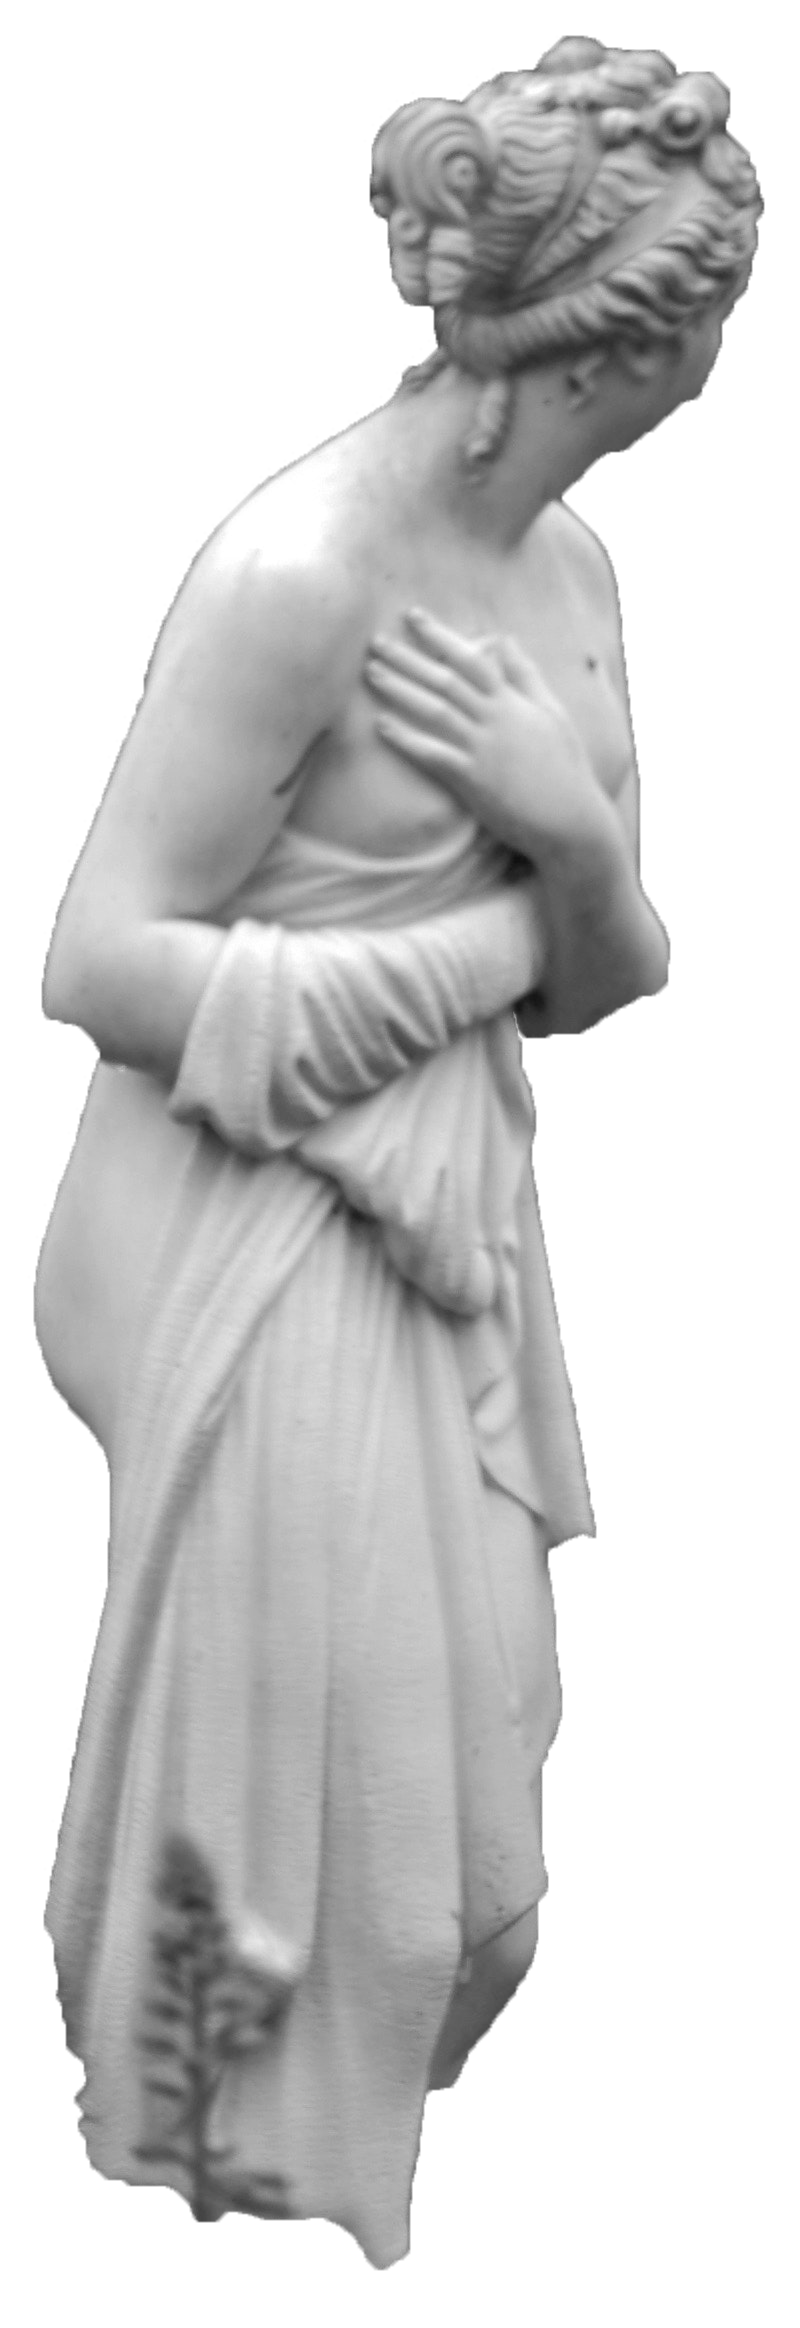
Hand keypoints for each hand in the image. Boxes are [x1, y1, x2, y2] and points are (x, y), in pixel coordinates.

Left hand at [365, 607, 614, 868]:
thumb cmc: (565, 767)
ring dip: (400, 690)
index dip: (440, 635)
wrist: (571, 819)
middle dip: (408, 657)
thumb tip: (507, 639)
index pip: (471, 657)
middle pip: (445, 679)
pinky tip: (380, 726)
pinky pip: (434, 754)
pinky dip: (406, 739)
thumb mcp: (552, 713)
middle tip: (375, 641)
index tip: (412, 616)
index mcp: (512, 702)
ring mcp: (483, 749)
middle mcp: (495, 719)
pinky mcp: (474, 781)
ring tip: (371, 672)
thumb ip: (526, 675)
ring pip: (435, 710)